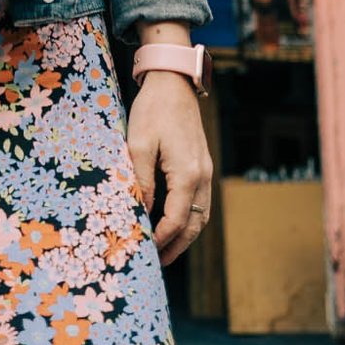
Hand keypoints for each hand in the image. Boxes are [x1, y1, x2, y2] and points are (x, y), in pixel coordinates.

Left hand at [128, 69, 213, 264]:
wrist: (174, 82)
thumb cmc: (153, 110)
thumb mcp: (138, 144)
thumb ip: (140, 181)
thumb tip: (140, 212)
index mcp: (188, 173)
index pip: (177, 219)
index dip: (162, 239)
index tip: (145, 250)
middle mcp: (203, 176)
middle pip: (195, 224)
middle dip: (177, 246)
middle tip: (157, 263)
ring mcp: (206, 170)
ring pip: (201, 215)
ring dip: (185, 235)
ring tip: (165, 250)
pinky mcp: (202, 164)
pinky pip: (200, 201)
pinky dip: (190, 219)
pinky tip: (174, 223)